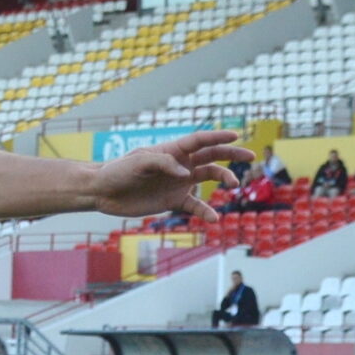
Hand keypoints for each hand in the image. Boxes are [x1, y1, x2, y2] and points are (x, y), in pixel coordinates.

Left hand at [88, 131, 256, 223]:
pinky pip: (196, 205)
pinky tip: (214, 219)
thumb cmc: (118, 171)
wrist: (104, 192)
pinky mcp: (173, 201)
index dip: (218, 136)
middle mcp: (180, 164)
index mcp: (172, 150)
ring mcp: (178, 183)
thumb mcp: (138, 162)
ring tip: (232, 185)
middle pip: (211, 156)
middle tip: (250, 156)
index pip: (200, 141)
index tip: (236, 135)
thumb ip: (163, 163)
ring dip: (222, 179)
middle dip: (231, 155)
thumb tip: (185, 173)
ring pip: (208, 178)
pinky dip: (206, 212)